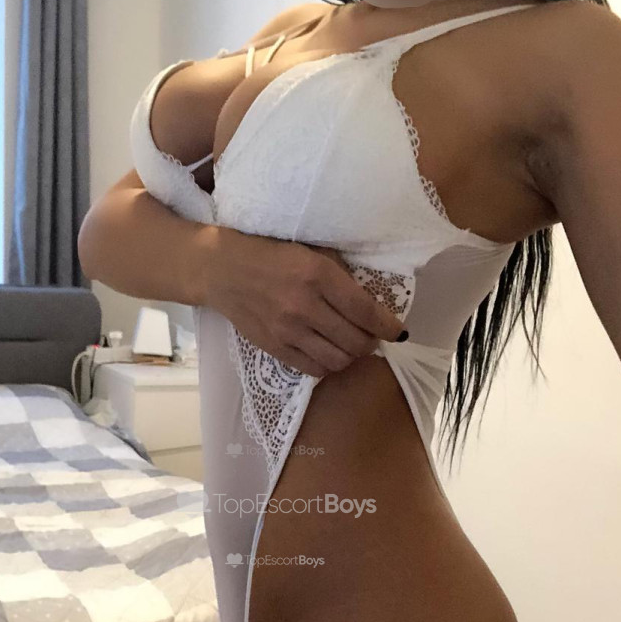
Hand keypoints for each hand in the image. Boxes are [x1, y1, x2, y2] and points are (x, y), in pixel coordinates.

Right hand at [200, 229, 405, 377]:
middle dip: (371, 343)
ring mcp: (288, 331)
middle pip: (356, 341)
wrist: (222, 270)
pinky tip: (328, 353)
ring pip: (338, 360)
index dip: (387, 326)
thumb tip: (370, 302)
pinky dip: (329, 365)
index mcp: (318, 275)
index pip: (365, 310)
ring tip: (350, 346)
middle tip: (371, 337)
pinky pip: (314, 369)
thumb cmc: (271, 254)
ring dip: (351, 356)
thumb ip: (340, 275)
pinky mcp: (275, 348)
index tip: (399, 332)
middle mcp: (305, 306)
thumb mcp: (311, 252)